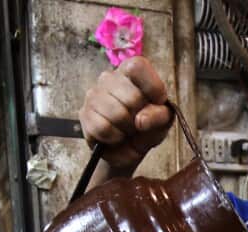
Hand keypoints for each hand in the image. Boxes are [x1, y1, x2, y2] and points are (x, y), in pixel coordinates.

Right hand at [80, 57, 171, 173]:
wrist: (128, 148)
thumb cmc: (147, 126)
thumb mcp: (163, 120)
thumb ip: (158, 116)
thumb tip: (140, 120)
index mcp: (130, 70)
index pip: (137, 66)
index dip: (152, 87)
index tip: (158, 102)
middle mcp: (108, 77)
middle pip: (132, 97)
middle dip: (140, 117)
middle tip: (139, 121)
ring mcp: (93, 95)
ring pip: (117, 114)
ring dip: (127, 129)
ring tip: (127, 129)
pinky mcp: (84, 114)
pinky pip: (103, 128)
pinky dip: (114, 137)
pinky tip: (115, 136)